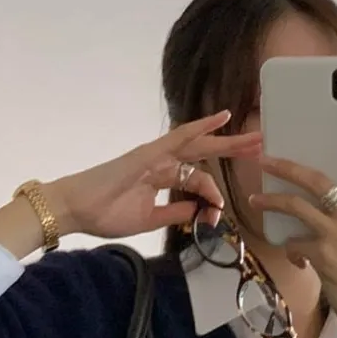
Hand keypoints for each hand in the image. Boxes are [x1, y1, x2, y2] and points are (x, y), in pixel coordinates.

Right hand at [47, 112, 261, 239]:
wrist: (75, 209)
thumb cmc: (105, 213)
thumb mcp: (150, 219)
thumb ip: (174, 213)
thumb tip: (198, 213)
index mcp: (162, 178)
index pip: (198, 181)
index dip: (213, 197)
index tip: (217, 215)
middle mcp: (162, 162)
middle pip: (205, 153)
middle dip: (233, 150)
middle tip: (261, 147)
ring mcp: (155, 154)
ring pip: (198, 142)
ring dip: (227, 138)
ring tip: (254, 136)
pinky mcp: (148, 152)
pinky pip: (179, 137)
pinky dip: (200, 127)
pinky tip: (220, 118)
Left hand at [249, 108, 336, 337]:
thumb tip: (324, 193)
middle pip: (317, 179)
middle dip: (286, 166)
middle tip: (264, 157)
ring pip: (297, 205)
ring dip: (272, 200)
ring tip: (255, 198)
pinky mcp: (323, 254)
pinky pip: (295, 241)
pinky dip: (290, 246)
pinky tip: (294, 254)